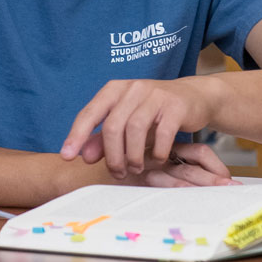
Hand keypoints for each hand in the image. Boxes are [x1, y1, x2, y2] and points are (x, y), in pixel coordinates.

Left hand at [58, 78, 229, 183]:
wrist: (194, 97)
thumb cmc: (154, 112)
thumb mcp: (126, 122)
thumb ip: (103, 138)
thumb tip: (82, 156)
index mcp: (115, 89)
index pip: (90, 113)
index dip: (77, 135)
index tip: (67, 156)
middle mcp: (133, 88)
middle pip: (113, 125)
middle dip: (112, 155)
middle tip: (117, 173)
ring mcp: (155, 95)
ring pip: (135, 129)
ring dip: (133, 155)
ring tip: (134, 169)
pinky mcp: (176, 105)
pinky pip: (162, 133)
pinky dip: (157, 151)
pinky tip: (157, 159)